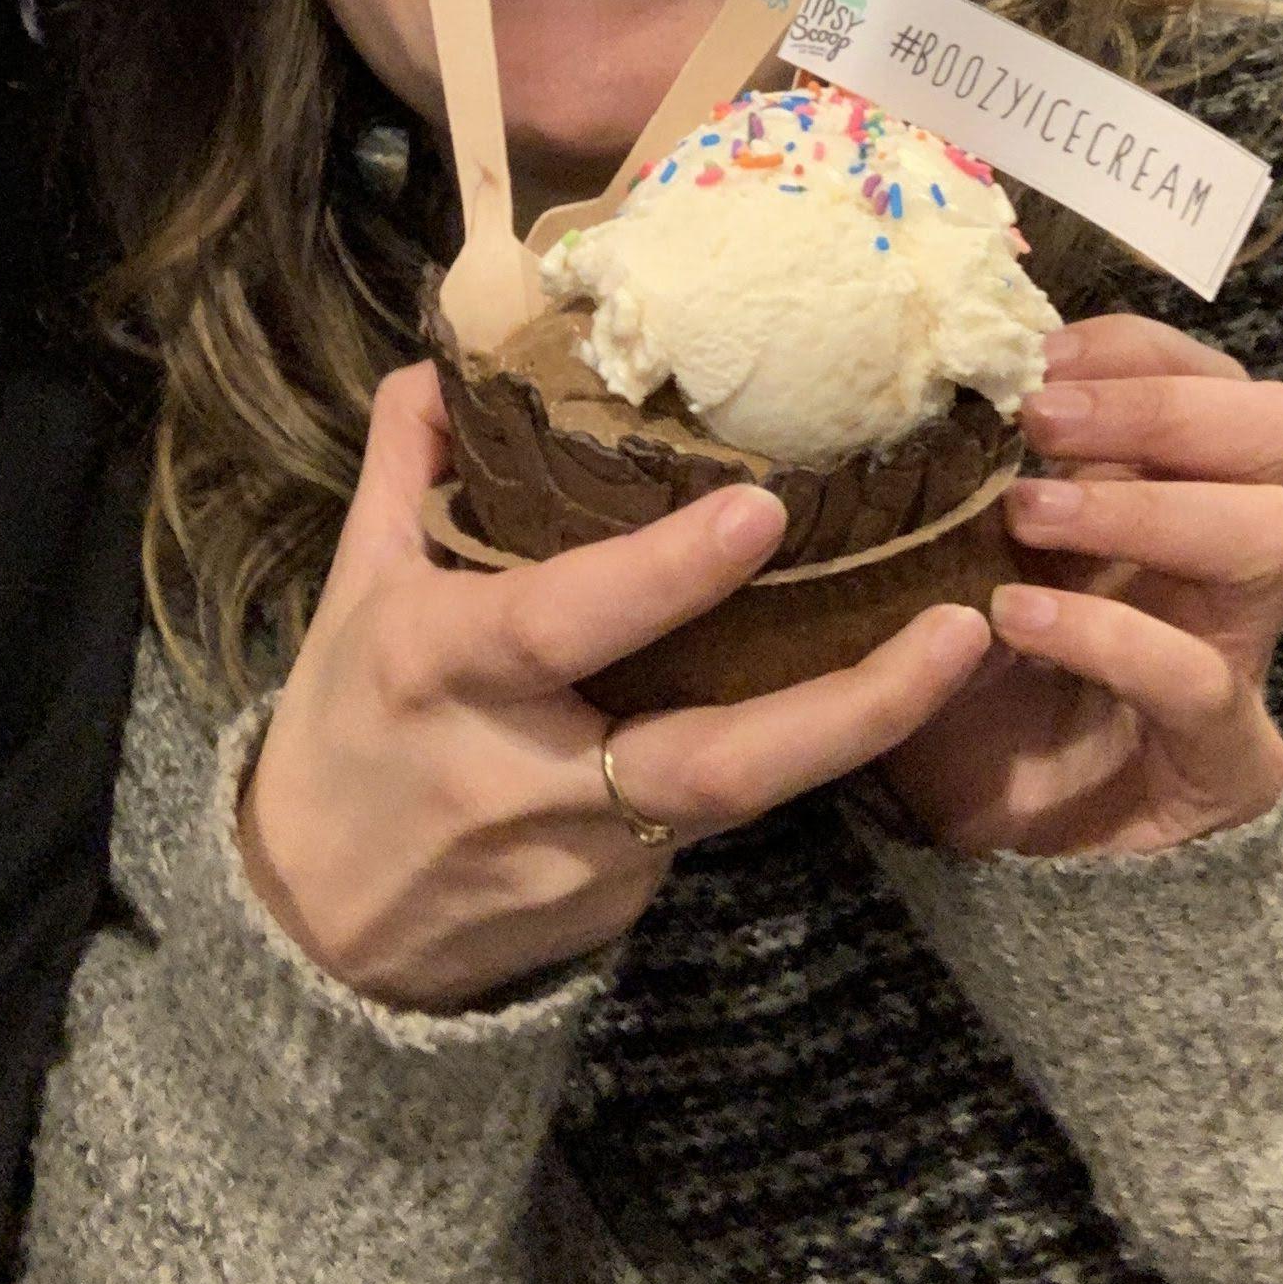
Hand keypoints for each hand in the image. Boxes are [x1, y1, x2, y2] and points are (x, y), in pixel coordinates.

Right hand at [239, 364, 994, 1009]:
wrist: (318, 929)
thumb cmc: (341, 728)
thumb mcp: (352, 589)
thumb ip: (408, 463)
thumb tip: (457, 353)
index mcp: (445, 667)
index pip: (567, 620)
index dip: (666, 573)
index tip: (765, 509)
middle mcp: (530, 773)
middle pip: (714, 760)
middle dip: (850, 704)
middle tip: (961, 625)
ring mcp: (591, 856)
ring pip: (745, 794)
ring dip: (858, 727)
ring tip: (964, 643)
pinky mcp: (628, 904)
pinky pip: (720, 816)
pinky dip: (789, 752)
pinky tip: (865, 691)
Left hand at [875, 315, 1282, 860]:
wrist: (978, 831)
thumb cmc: (964, 663)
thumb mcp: (957, 542)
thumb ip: (971, 461)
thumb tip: (939, 355)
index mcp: (1178, 486)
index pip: (1216, 374)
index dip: (1136, 349)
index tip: (1035, 357)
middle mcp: (1227, 558)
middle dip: (1162, 408)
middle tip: (1041, 424)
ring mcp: (1239, 655)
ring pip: (1275, 532)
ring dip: (1146, 505)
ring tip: (1026, 515)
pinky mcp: (1227, 760)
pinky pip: (1204, 679)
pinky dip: (1109, 635)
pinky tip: (1018, 620)